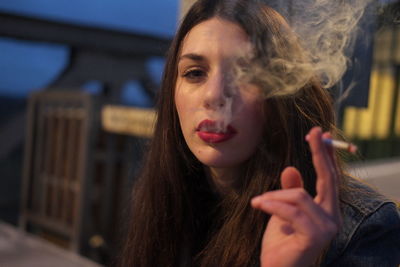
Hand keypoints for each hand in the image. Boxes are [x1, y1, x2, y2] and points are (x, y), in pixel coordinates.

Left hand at [251, 127, 340, 266]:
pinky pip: (290, 210)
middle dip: (320, 153)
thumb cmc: (281, 243)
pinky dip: (271, 205)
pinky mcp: (314, 237)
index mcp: (327, 211)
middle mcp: (333, 218)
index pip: (330, 178)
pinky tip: (257, 205)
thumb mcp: (282, 211)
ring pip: (299, 196)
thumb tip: (290, 167)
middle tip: (313, 133)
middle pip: (328, 179)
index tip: (320, 133)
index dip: (326, 155)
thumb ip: (290, 191)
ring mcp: (326, 229)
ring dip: (274, 197)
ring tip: (258, 202)